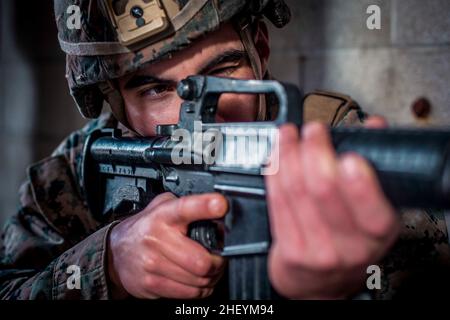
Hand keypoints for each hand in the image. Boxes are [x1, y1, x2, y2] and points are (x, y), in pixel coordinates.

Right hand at [106, 192, 227, 298]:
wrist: (116, 251)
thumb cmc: (146, 227)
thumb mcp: (163, 205)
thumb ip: (188, 203)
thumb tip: (218, 209)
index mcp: (163, 215)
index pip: (185, 208)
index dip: (205, 206)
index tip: (220, 204)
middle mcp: (157, 238)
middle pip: (202, 260)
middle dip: (218, 261)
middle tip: (219, 257)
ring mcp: (152, 264)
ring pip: (199, 280)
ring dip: (211, 277)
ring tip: (209, 269)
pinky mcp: (151, 284)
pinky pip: (189, 293)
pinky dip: (200, 289)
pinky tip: (198, 280)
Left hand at [265, 116, 399, 298]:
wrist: (321, 285)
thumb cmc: (349, 243)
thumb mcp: (372, 212)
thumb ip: (374, 166)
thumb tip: (373, 125)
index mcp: (377, 232)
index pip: (370, 209)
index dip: (357, 181)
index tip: (347, 154)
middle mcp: (349, 246)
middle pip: (322, 190)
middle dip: (315, 151)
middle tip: (313, 130)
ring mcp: (317, 250)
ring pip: (295, 190)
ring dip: (289, 154)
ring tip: (289, 134)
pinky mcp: (290, 249)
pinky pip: (277, 201)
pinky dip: (275, 171)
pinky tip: (277, 155)